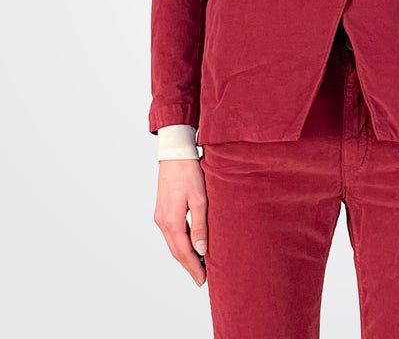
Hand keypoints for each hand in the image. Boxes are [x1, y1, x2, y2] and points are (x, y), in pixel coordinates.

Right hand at [154, 159, 208, 285]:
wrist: (175, 154)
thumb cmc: (189, 172)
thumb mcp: (200, 199)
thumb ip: (200, 226)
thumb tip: (201, 251)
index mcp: (172, 221)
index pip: (184, 253)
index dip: (194, 268)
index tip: (203, 280)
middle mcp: (162, 222)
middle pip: (176, 251)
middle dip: (189, 266)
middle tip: (202, 278)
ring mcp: (160, 216)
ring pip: (172, 244)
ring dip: (184, 256)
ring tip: (199, 265)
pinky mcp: (161, 211)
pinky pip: (171, 234)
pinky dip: (180, 244)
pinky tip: (190, 246)